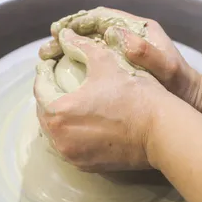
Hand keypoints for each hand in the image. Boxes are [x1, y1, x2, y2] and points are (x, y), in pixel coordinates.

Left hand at [34, 28, 168, 171]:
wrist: (161, 130)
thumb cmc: (134, 94)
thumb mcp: (105, 61)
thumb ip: (80, 46)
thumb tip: (65, 35)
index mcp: (58, 112)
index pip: (40, 88)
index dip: (45, 72)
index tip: (52, 64)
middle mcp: (59, 139)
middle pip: (44, 112)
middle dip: (50, 94)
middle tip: (60, 80)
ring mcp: (73, 156)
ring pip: (56, 131)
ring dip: (60, 115)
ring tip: (72, 100)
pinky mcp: (87, 166)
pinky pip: (71, 145)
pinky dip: (73, 132)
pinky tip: (85, 120)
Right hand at [39, 7, 201, 108]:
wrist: (196, 103)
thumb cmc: (182, 86)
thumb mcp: (167, 69)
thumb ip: (146, 52)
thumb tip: (118, 35)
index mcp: (139, 30)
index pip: (103, 18)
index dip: (78, 21)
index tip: (59, 30)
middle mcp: (129, 38)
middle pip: (91, 31)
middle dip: (66, 37)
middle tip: (47, 48)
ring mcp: (124, 55)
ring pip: (89, 48)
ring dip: (67, 52)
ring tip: (47, 61)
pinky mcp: (121, 72)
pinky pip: (94, 65)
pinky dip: (77, 68)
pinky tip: (63, 80)